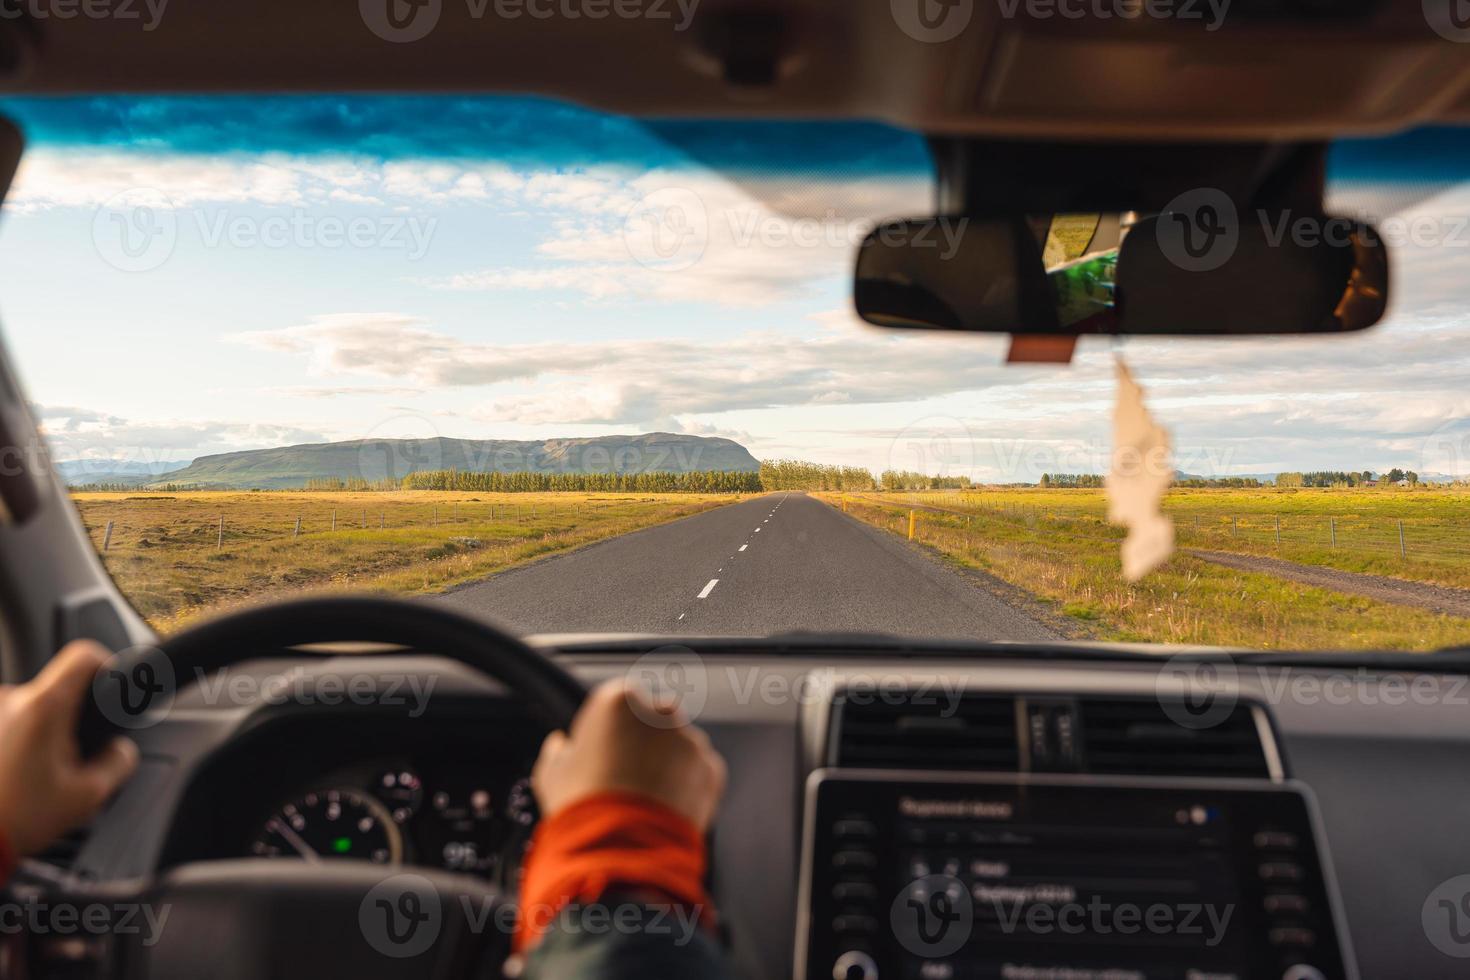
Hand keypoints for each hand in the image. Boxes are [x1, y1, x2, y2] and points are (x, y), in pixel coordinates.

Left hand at [0, 641, 139, 855]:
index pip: (84, 656)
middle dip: (69, 722)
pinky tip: (12, 776)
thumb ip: (119, 762)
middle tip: (68, 759)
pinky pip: (6, 725)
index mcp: (44, 707)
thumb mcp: (88, 796)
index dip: (106, 664)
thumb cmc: (17, 819)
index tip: (111, 685)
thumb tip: (121, 748)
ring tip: (33, 776)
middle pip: (56, 690)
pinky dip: (14, 744)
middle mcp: (9, 700)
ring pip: (28, 711)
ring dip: (37, 735)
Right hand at [531, 679, 725, 831]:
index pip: (618, 702)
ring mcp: (690, 741)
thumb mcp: (553, 774)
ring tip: (645, 800)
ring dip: (668, 765)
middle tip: (626, 776)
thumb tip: (560, 746)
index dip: (609, 729)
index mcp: (619, 701)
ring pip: (679, 747)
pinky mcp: (711, 771)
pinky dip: (688, 787)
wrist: (620, 850)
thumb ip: (559, 751)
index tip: (602, 752)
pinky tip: (664, 809)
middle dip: (645, 742)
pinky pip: (699, 773)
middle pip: (654, 719)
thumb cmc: (583, 808)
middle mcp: (661, 713)